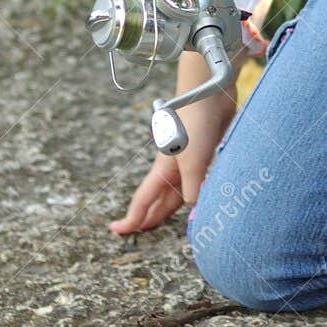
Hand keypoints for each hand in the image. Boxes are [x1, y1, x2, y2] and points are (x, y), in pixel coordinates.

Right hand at [108, 81, 237, 234]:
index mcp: (163, 169)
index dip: (132, 218)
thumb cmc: (195, 124)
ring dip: (173, 207)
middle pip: (159, 197)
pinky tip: (203, 195)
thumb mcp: (193, 161)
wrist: (209, 93)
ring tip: (170, 221)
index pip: (143, 199)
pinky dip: (197, 192)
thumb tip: (193, 207)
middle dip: (150, 215)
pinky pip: (198, 179)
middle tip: (141, 232)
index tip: (117, 231)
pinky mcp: (205, 152)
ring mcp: (189, 158)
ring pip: (179, 190)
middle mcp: (173, 166)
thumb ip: (193, 187)